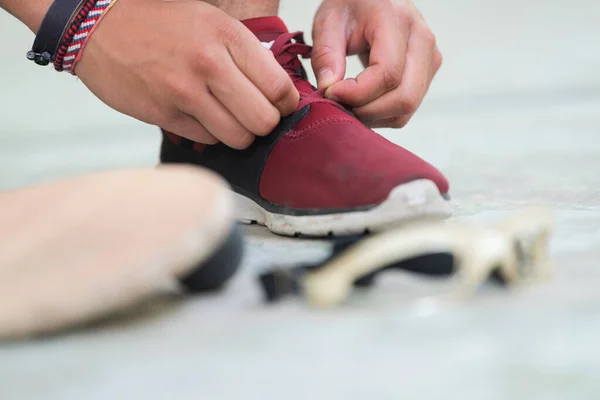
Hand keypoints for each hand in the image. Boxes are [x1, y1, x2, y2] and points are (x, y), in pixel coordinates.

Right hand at [76, 0, 298, 148]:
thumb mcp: (211, 22)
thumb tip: (278, 93)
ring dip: (239, 134)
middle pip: (263, 120)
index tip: (281, 106)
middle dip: (265, 124)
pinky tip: (199, 116)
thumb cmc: (161, 23)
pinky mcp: (163, 115)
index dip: (287, 105)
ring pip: (238, 137)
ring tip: (228, 118)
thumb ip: (246, 55)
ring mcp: (184, 92)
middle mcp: (209, 64)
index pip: (279, 88)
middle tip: (255, 116)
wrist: (99, 25)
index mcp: (227, 36)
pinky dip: (210, 134)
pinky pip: (206, 140)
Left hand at [311, 0, 441, 128]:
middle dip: (367, 110)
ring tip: (348, 103)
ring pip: (407, 107)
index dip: (357, 93)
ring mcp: (430, 58)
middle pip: (405, 97)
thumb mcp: (328, 21)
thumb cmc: (350, 7)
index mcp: (397, 20)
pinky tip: (362, 102)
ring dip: (374, 116)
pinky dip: (382, 115)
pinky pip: (407, 109)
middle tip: (339, 104)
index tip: (330, 93)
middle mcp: (422, 40)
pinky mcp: (427, 73)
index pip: (388, 73)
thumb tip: (329, 88)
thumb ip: (325, 54)